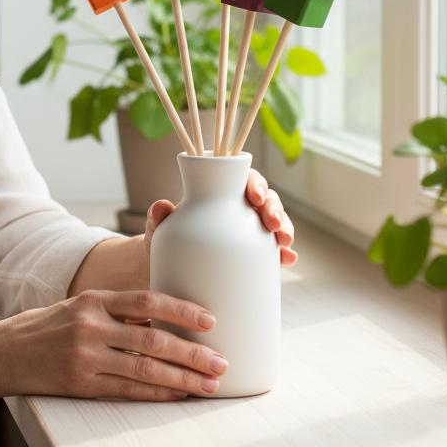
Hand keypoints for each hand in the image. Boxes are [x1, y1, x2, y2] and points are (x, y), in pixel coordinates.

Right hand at [0, 289, 227, 401]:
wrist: (4, 352)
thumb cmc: (46, 326)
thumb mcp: (78, 306)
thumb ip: (115, 310)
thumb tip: (161, 317)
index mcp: (93, 300)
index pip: (146, 301)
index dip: (180, 310)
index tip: (209, 319)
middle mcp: (91, 325)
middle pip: (152, 338)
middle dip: (192, 352)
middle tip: (221, 360)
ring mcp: (86, 356)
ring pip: (145, 368)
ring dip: (183, 377)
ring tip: (210, 383)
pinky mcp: (81, 383)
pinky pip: (128, 390)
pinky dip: (157, 393)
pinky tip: (178, 394)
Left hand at [143, 169, 297, 265]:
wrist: (170, 269)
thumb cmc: (166, 239)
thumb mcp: (159, 228)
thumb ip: (158, 217)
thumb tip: (161, 207)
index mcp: (217, 192)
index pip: (241, 178)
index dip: (253, 182)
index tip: (254, 196)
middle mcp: (238, 207)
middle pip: (265, 197)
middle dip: (273, 206)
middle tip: (272, 222)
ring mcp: (249, 229)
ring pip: (274, 219)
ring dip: (285, 226)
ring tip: (284, 241)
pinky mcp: (255, 253)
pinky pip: (274, 249)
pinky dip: (284, 252)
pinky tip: (288, 258)